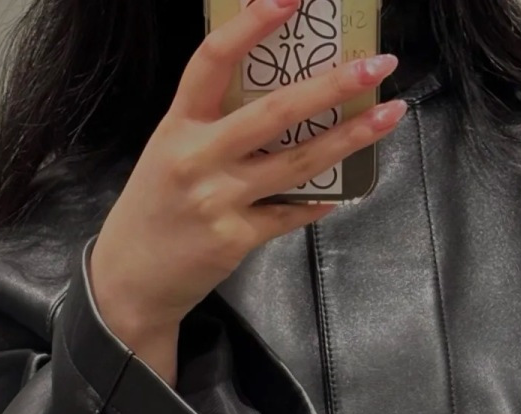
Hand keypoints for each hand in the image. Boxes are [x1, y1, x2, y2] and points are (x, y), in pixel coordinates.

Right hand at [89, 0, 407, 340]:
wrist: (131, 280)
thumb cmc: (155, 210)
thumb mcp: (170, 152)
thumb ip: (213, 126)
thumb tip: (281, 101)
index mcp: (178, 124)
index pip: (213, 60)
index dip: (251, 24)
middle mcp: (198, 157)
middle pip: (274, 112)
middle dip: (332, 85)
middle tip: (377, 65)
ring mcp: (219, 200)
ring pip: (298, 163)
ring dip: (350, 139)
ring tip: (388, 116)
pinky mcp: (236, 238)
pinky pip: (291, 214)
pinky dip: (320, 201)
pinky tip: (347, 191)